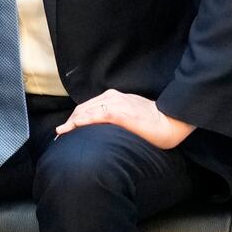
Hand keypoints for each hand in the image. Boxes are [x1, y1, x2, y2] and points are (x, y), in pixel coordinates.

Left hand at [54, 89, 194, 148]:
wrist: (171, 120)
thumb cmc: (153, 120)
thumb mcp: (130, 112)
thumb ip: (115, 115)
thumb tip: (102, 126)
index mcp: (113, 97)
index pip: (87, 107)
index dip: (74, 118)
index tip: (65, 129)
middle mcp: (112, 97)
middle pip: (83, 109)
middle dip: (69, 121)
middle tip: (60, 134)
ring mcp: (116, 104)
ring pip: (86, 111)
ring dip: (72, 123)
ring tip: (62, 134)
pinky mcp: (120, 113)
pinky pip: (97, 115)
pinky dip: (83, 120)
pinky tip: (74, 126)